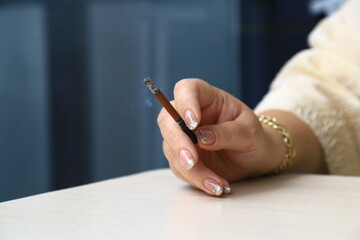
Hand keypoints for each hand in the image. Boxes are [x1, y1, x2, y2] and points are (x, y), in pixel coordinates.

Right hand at [157, 79, 285, 195]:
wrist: (255, 158)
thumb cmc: (254, 137)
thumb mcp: (249, 132)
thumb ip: (227, 133)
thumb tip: (202, 138)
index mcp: (207, 98)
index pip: (186, 89)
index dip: (185, 102)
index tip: (193, 122)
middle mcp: (190, 115)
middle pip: (168, 119)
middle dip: (177, 141)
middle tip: (193, 160)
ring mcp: (184, 136)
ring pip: (171, 149)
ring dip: (190, 169)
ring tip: (216, 184)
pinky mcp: (183, 157)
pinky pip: (179, 168)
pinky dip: (195, 179)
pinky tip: (214, 186)